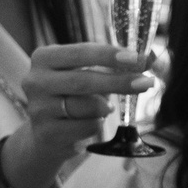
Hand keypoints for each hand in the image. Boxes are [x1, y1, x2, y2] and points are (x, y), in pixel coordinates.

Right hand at [0, 43, 156, 187]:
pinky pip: (86, 127)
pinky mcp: (46, 133)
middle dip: (120, 82)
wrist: (46, 135)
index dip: (111, 55)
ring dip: (105, 108)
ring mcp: (38, 109)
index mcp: (44, 57)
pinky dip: (96, 125)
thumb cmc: (72, 95)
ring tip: (103, 108)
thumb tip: (152, 57)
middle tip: (146, 83)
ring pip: (88, 107)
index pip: (81, 52)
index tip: (139, 58)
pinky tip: (89, 123)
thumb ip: (115, 64)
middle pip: (85, 80)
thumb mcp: (87, 73)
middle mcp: (35, 81)